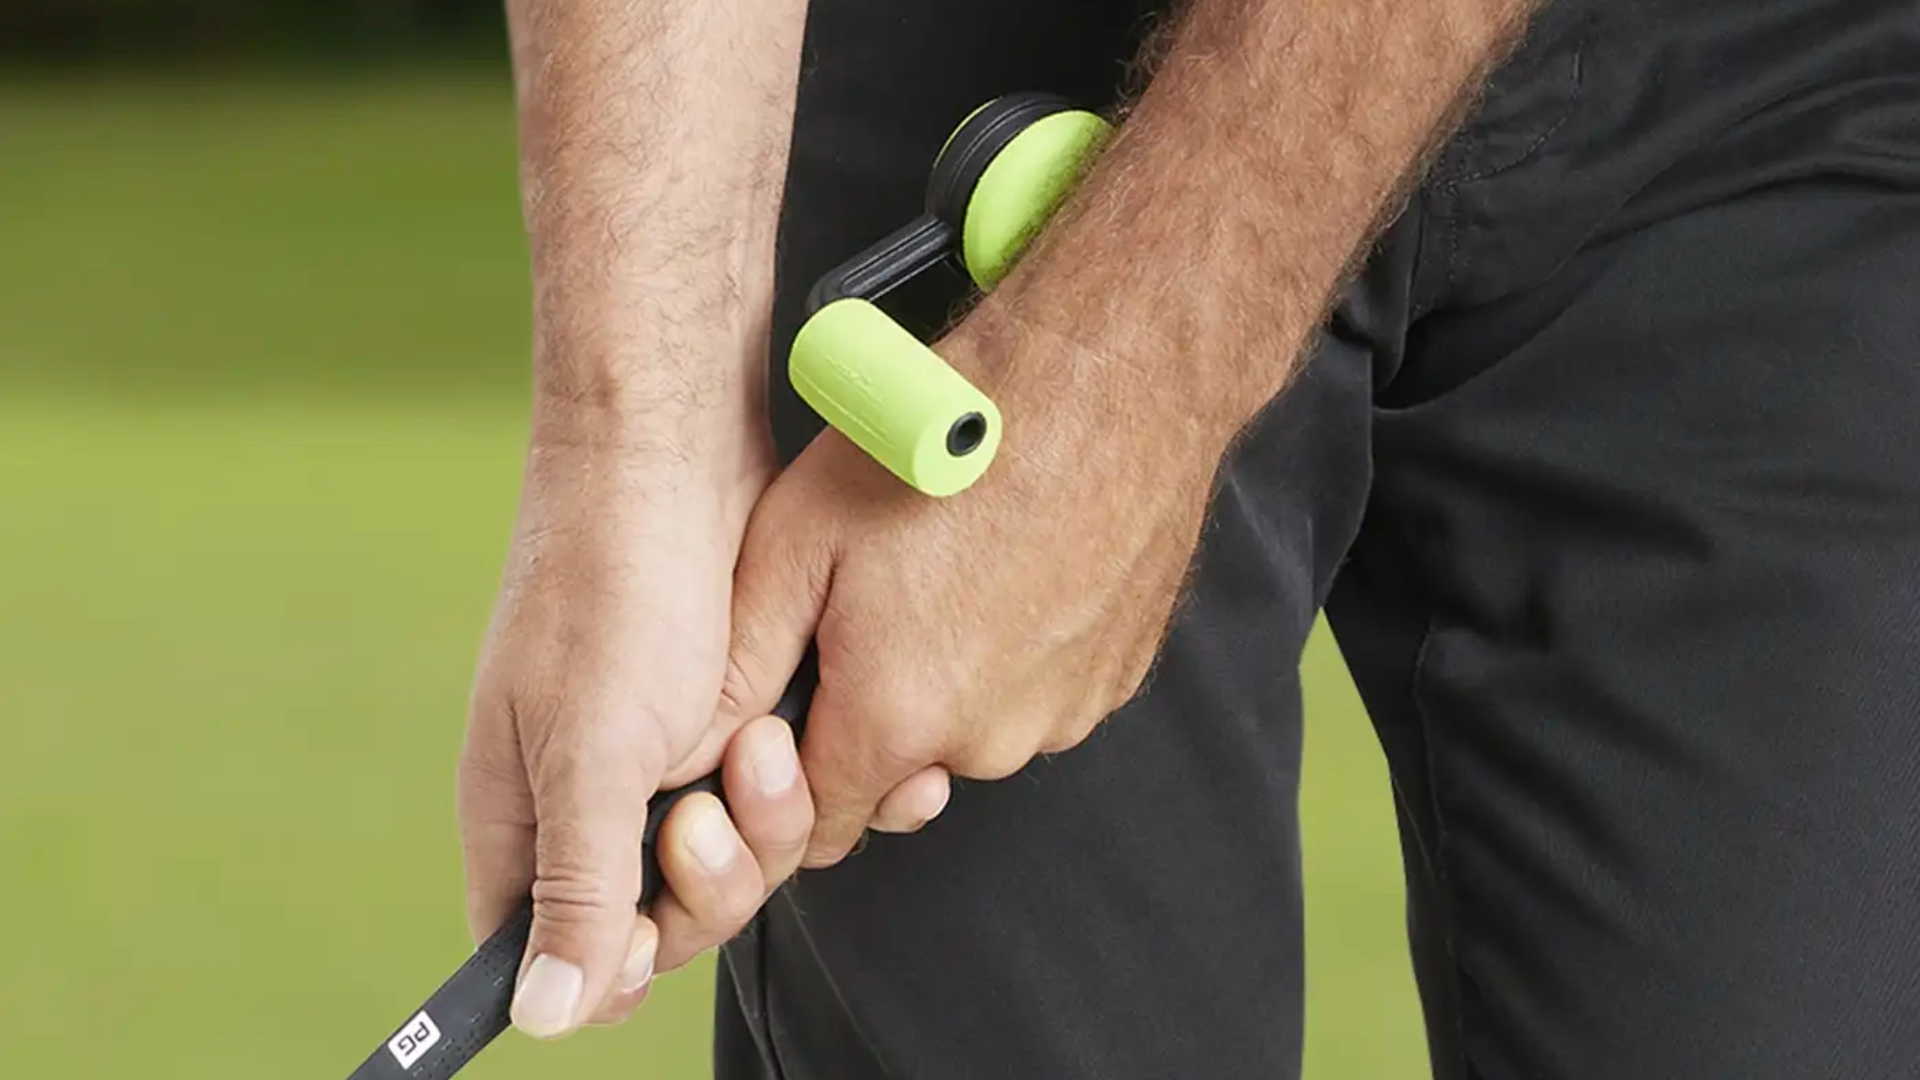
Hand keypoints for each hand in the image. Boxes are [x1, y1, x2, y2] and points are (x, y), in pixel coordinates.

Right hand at [459, 429, 804, 1039]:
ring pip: (741, 861)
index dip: (611, 959)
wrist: (677, 454)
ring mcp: (668, 759)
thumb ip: (574, 884)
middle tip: (710, 801)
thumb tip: (537, 1013)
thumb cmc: (610, 586)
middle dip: (712, 876)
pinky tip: (803, 735)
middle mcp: (594, 797)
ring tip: (759, 735)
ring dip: (765, 816)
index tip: (649, 916)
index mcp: (525, 816)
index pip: (555, 954)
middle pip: (667, 919)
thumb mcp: (590, 750)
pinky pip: (781, 798)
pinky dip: (802, 782)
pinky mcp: (735, 721)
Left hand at [700, 313, 1230, 865]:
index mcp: (899, 718)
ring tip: (942, 575)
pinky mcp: (1117, 676)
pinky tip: (1004, 571)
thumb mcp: (799, 532)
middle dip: (869, 722)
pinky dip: (1017, 655)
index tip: (784, 718)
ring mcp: (1066, 712)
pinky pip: (1042, 696)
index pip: (819, 825)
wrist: (1108, 375)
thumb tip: (704, 736)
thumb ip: (744, 657)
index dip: (785, 781)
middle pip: (899, 778)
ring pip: (975, 734)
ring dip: (949, 685)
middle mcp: (991, 739)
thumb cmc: (957, 435)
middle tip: (864, 614)